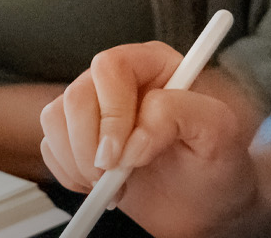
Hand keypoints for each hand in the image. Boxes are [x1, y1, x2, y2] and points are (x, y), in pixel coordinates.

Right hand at [39, 42, 264, 237]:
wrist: (205, 205)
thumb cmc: (217, 165)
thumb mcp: (221, 133)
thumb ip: (183, 114)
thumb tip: (136, 137)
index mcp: (154, 64)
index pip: (110, 67)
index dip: (111, 112)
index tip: (125, 155)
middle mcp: (119, 81)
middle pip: (76, 95)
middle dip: (90, 145)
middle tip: (114, 176)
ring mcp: (95, 109)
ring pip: (54, 118)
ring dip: (78, 161)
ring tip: (113, 183)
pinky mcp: (77, 137)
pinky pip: (50, 146)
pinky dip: (69, 174)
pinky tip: (102, 187)